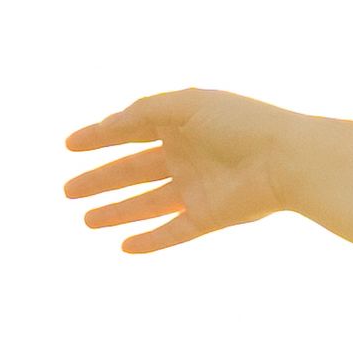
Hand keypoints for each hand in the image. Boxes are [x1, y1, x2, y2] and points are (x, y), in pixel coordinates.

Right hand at [61, 89, 306, 255]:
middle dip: (100, 180)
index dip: (99, 137)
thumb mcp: (185, 105)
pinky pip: (173, 231)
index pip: (131, 131)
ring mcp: (197, 188)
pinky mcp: (209, 217)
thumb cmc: (240, 123)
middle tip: (67, 191)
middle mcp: (187, 156)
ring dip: (116, 211)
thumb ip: (143, 112)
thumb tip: (108, 125)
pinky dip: (150, 240)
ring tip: (86, 220)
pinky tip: (125, 246)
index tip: (69, 146)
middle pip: (133, 170)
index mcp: (182, 124)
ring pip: (147, 203)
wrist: (286, 159)